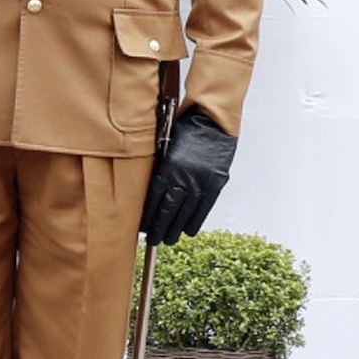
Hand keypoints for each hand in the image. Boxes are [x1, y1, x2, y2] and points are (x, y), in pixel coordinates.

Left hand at [141, 107, 236, 244]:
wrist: (213, 119)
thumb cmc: (185, 128)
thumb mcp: (165, 145)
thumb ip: (159, 168)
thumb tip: (151, 192)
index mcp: (169, 167)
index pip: (154, 199)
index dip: (148, 216)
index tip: (142, 227)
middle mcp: (185, 177)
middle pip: (169, 210)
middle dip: (160, 228)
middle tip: (153, 240)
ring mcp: (202, 181)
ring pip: (186, 212)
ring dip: (176, 228)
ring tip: (169, 239)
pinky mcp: (216, 182)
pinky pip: (204, 207)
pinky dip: (195, 220)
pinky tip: (189, 230)